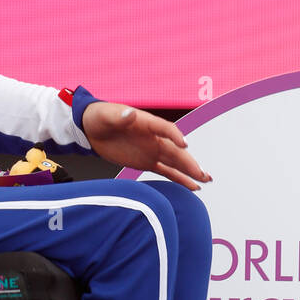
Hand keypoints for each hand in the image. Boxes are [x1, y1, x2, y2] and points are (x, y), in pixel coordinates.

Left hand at [82, 102, 211, 190]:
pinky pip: (166, 171)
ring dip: (191, 170)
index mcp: (147, 123)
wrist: (92, 128)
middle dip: (189, 161)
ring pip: (175, 162)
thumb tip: (131, 113)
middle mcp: (154, 137)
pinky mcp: (146, 162)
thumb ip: (120, 116)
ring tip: (207, 179)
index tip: (184, 144)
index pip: (165, 129)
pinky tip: (193, 186)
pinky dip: (179, 179)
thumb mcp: (107, 116)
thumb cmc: (100, 117)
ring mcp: (152, 150)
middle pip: (175, 150)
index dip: (175, 136)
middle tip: (201, 173)